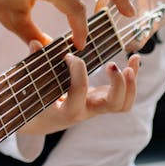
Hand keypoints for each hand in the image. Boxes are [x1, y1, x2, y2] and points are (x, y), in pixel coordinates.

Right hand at [22, 43, 140, 136]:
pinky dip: (132, 79)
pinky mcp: (102, 100)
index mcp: (67, 111)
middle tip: (111, 64)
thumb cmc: (34, 102)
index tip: (69, 56)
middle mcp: (86, 111)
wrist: (41, 122)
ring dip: (131, 83)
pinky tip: (134, 58)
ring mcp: (97, 107)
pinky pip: (124, 97)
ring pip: (123, 104)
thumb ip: (34, 64)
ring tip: (132, 59)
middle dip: (118, 84)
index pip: (79, 92)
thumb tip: (35, 43)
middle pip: (113, 104)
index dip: (77, 71)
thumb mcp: (30, 86)